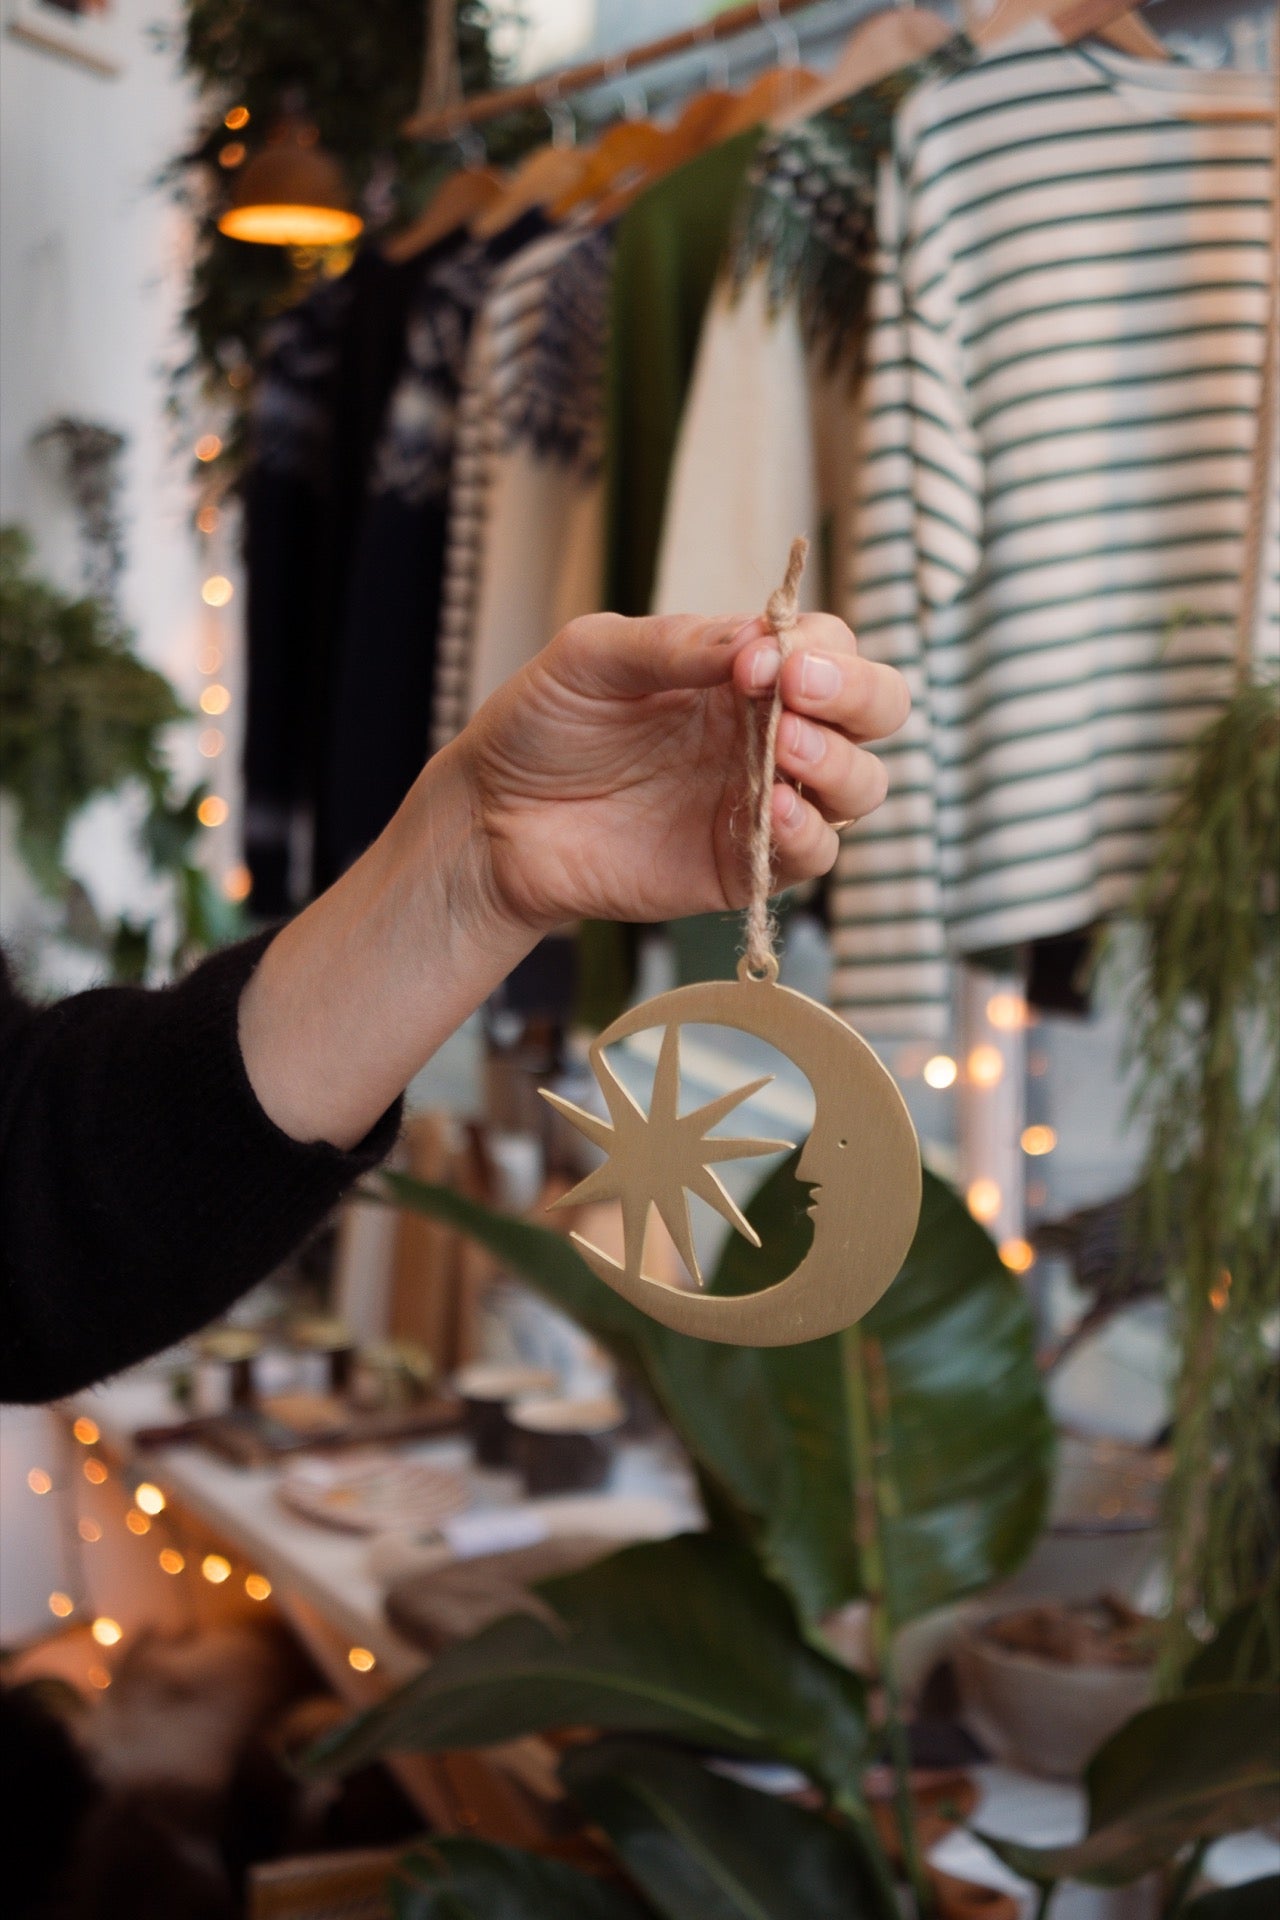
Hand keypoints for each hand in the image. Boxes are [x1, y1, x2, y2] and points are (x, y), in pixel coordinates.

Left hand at [458, 609, 910, 934]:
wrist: (491, 819)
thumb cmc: (541, 725)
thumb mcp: (593, 657)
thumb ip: (677, 644)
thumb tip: (759, 642)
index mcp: (743, 672)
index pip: (829, 646)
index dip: (818, 647)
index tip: (765, 657)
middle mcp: (768, 733)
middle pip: (874, 710)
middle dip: (859, 694)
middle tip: (801, 691)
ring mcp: (762, 801)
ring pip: (860, 786)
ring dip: (840, 763)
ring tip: (787, 748)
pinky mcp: (743, 867)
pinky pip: (812, 857)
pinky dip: (810, 833)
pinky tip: (775, 809)